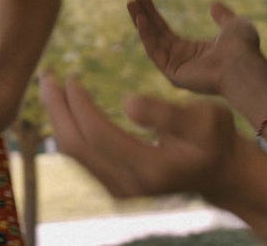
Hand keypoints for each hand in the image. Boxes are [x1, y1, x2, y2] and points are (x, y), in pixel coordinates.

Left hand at [39, 73, 247, 201]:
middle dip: (57, 109)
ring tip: (50, 86)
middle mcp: (130, 185)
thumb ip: (167, 113)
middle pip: (77, 146)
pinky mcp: (116, 186)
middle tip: (46, 76)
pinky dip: (69, 129)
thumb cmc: (216, 138)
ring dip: (58, 118)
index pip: (98, 135)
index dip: (79, 105)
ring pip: (75, 153)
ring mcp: (121, 190)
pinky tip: (65, 107)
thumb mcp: (206, 119)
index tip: (71, 77)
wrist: (220, 172)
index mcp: (151, 168)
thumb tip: (127, 103)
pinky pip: (82, 157)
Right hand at [128, 0, 262, 96]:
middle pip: (156, 35)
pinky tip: (141, 19)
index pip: (166, 31)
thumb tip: (213, 4)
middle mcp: (182, 61)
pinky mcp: (173, 75)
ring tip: (131, 3)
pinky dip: (146, 35)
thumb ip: (223, 16)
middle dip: (143, 16)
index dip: (153, 14)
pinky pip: (155, 52)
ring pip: (152, 42)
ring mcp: (176, 69)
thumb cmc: (243, 48)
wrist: (244, 64)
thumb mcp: (234, 25)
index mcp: (193, 52)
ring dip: (140, 22)